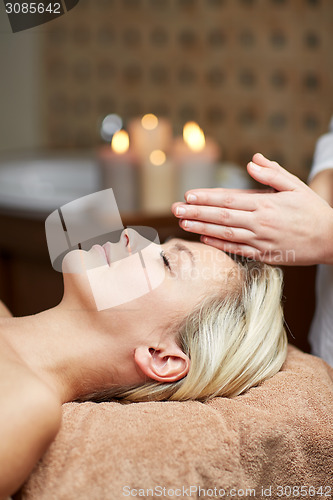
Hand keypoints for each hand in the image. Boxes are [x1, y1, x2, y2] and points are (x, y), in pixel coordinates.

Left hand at [171, 153, 332, 264]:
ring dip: (202, 228)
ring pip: (225, 234)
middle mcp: (259, 223)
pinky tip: (204, 239)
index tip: (188, 196)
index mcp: (265, 204)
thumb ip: (272, 173)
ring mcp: (261, 241)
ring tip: (183, 223)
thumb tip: (251, 161)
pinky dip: (219, 244)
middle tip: (175, 209)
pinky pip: (237, 250)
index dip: (206, 198)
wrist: (330, 240)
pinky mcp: (264, 255)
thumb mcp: (296, 185)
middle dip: (196, 212)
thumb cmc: (312, 210)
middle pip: (221, 217)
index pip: (228, 199)